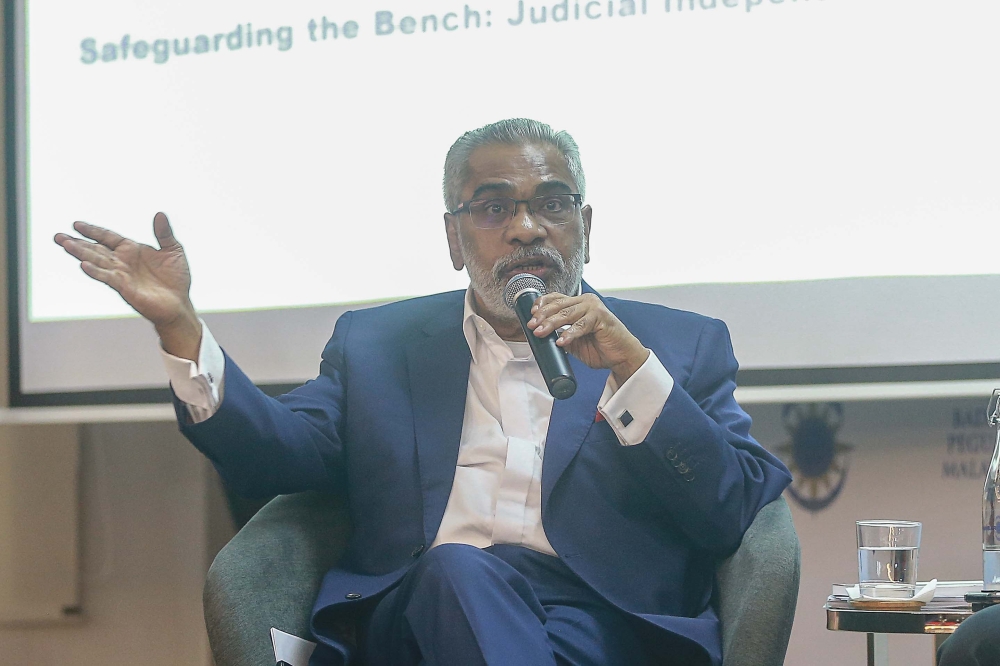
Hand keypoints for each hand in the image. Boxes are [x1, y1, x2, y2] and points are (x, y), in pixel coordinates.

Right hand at [53, 212, 200, 359]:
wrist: (180, 303)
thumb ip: (164, 233)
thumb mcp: (173, 250)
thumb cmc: (176, 278)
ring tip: (65, 245)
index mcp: (132, 250)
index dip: (93, 231)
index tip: (76, 224)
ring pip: (97, 261)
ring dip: (81, 253)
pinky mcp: (125, 288)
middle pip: (96, 249)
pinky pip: (108, 278)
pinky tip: (83, 265)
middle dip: (77, 243)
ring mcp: (122, 275)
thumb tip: (160, 214)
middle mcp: (123, 261)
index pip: (108, 237)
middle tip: (58, 236)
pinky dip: (96, 271)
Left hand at [526, 292, 648, 384]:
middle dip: (542, 315)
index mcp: (578, 304)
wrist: (621, 357)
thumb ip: (560, 334)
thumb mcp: (574, 341)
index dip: (542, 304)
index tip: (531, 314)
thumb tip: (541, 336)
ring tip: (540, 332)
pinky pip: (581, 325)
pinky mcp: (602, 318)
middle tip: (531, 325)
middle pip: (559, 305)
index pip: (556, 298)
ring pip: (567, 313)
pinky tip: (561, 341)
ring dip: (551, 323)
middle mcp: (586, 302)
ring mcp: (594, 308)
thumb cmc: (600, 347)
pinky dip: (570, 334)